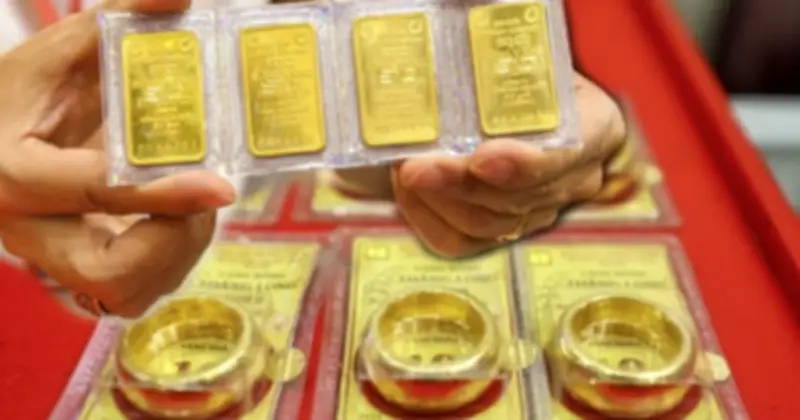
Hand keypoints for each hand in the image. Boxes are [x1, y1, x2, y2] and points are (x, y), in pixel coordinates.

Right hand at [0, 0, 234, 316]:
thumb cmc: (19, 102)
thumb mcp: (54, 57)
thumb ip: (114, 23)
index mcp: (13, 172)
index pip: (93, 190)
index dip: (162, 191)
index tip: (221, 186)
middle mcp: (30, 232)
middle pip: (110, 271)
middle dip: (175, 236)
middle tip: (206, 193)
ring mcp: (54, 264)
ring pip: (130, 291)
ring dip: (183, 248)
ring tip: (196, 197)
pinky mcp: (78, 281)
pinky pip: (136, 295)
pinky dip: (173, 262)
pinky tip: (179, 220)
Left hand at [392, 73, 625, 257]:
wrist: (506, 96)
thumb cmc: (512, 67)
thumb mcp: (515, 52)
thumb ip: (494, 57)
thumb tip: (452, 45)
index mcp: (596, 126)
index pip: (567, 154)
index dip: (523, 164)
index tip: (481, 161)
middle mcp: (577, 178)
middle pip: (518, 198)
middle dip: (458, 184)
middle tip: (412, 167)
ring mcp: (543, 211)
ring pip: (487, 223)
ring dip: (437, 200)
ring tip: (402, 170)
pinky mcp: (504, 232)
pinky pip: (463, 242)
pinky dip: (428, 218)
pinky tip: (408, 192)